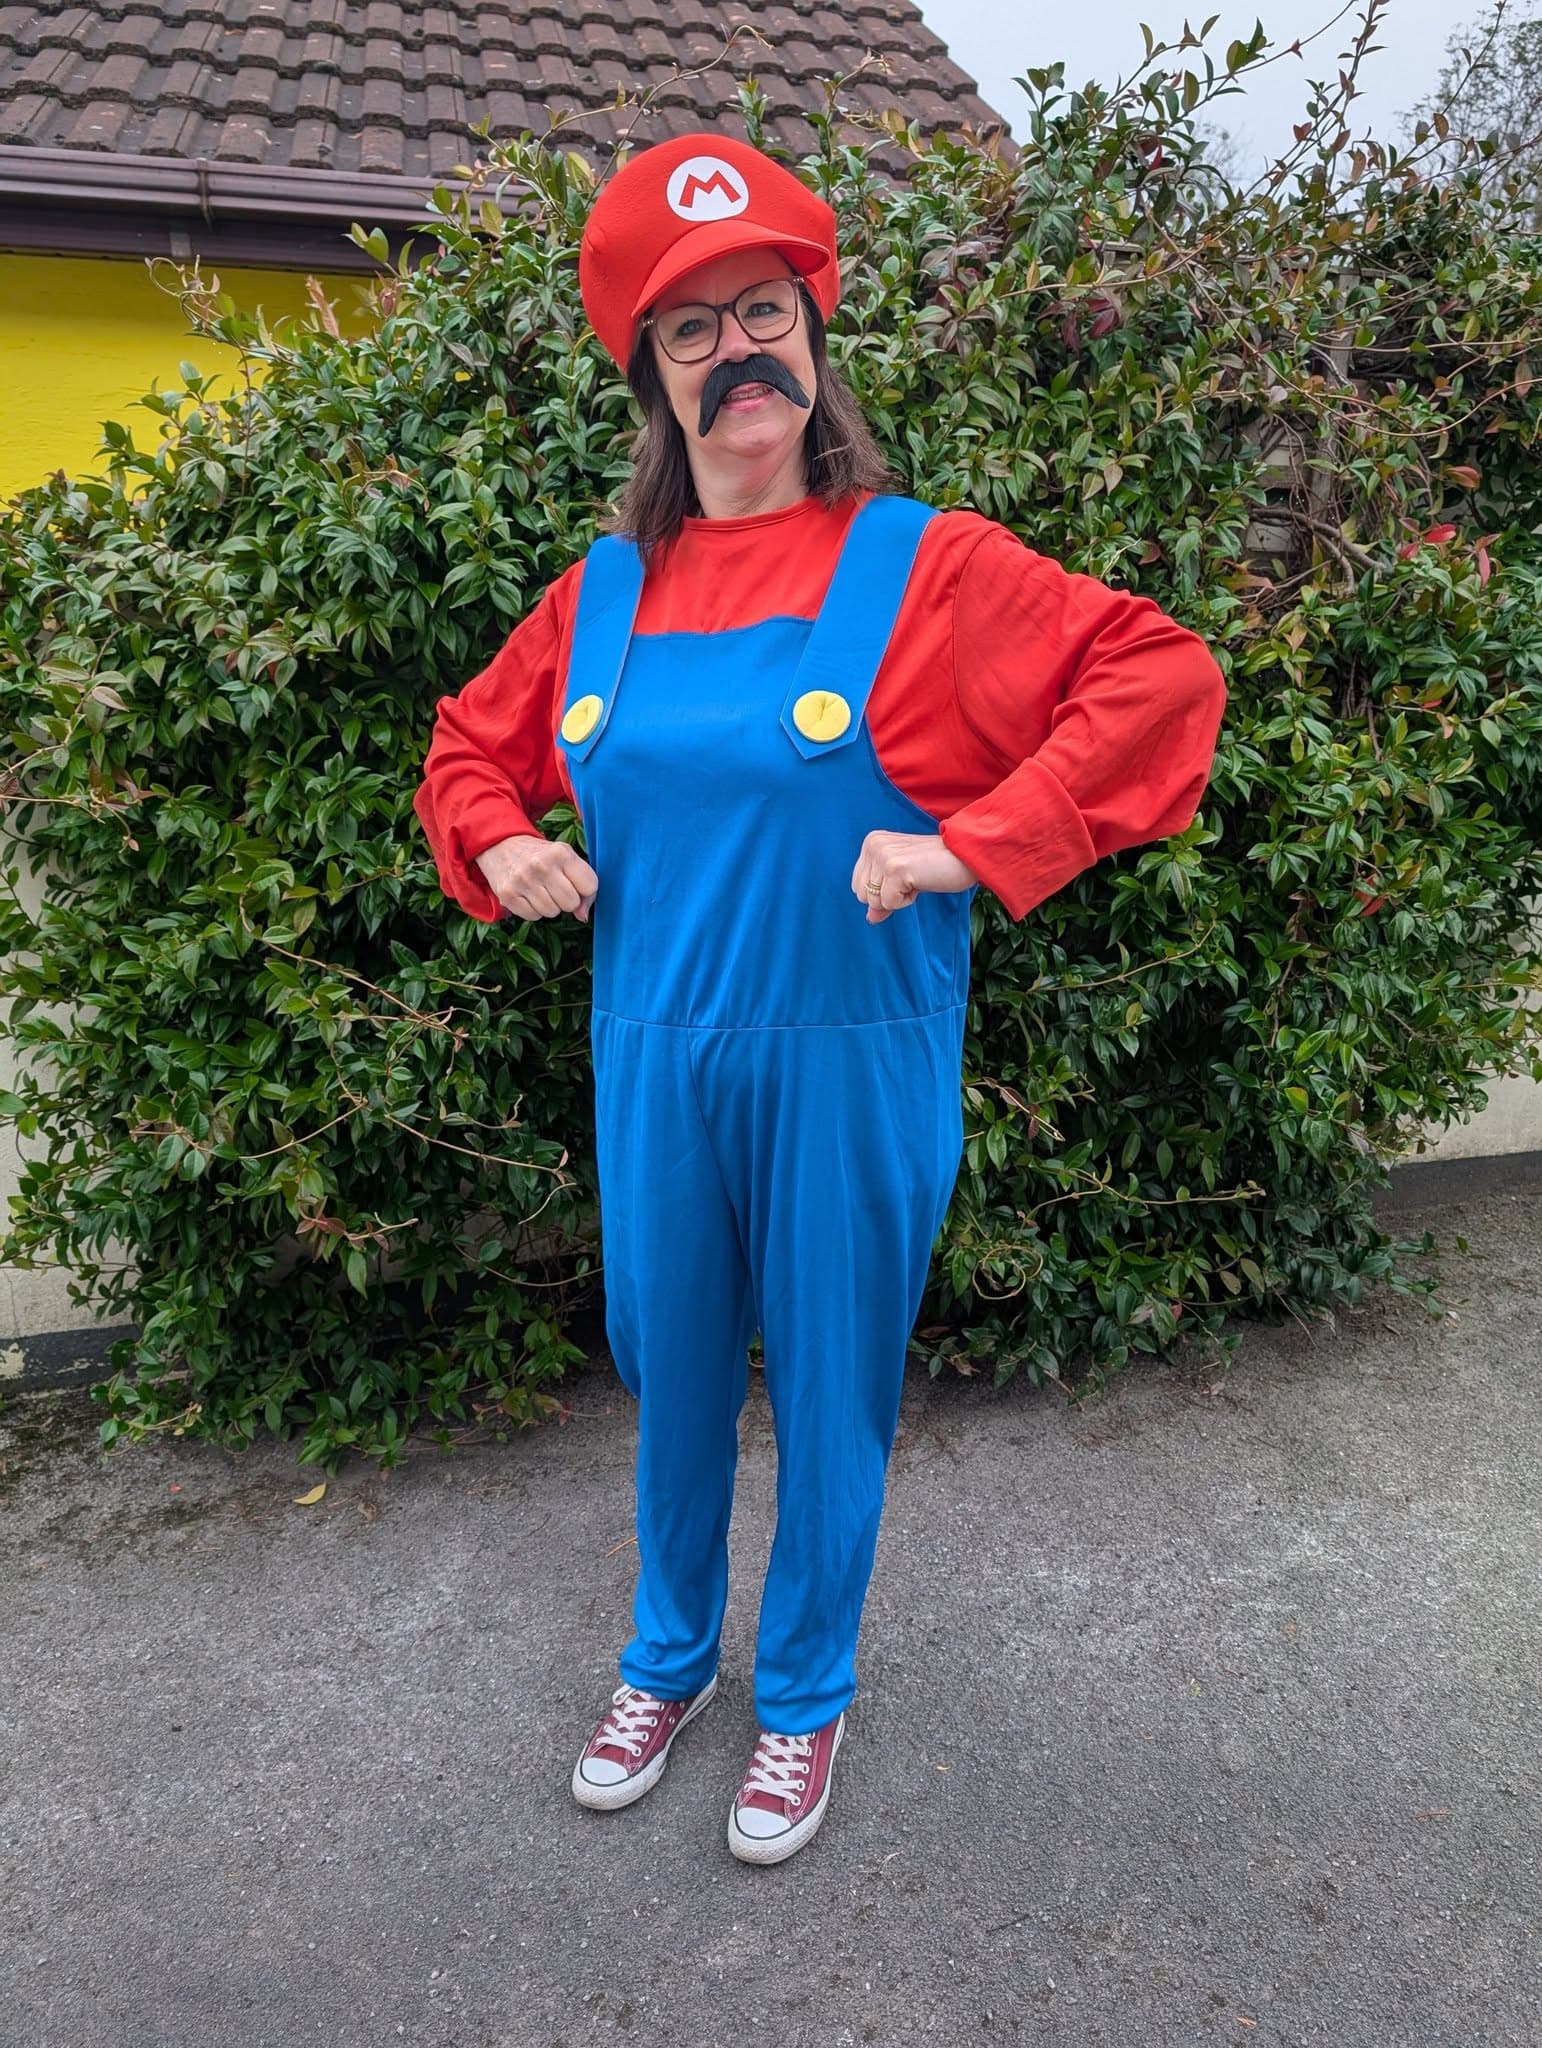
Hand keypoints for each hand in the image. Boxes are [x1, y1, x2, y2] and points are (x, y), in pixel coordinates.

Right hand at [474, 833, 598, 921]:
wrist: (500, 846)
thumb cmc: (540, 855)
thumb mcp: (564, 857)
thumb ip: (582, 882)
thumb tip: (583, 916)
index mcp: (561, 852)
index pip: (590, 886)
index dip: (586, 891)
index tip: (576, 885)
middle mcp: (541, 865)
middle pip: (571, 903)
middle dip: (567, 900)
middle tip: (556, 888)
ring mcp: (522, 880)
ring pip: (552, 912)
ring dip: (550, 906)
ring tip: (540, 889)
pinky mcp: (507, 894)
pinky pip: (533, 917)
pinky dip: (533, 910)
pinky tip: (528, 895)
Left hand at [851, 831, 978, 923]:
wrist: (966, 855)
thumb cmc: (937, 866)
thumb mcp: (903, 879)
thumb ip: (882, 896)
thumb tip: (870, 919)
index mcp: (872, 842)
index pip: (858, 885)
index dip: (882, 891)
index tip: (905, 876)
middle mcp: (873, 845)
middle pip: (862, 895)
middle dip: (889, 896)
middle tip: (913, 877)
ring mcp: (883, 855)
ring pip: (874, 902)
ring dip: (900, 898)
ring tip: (918, 878)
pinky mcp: (895, 869)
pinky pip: (889, 904)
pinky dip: (907, 900)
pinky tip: (922, 881)